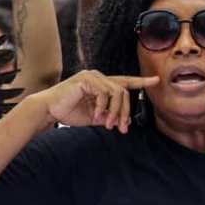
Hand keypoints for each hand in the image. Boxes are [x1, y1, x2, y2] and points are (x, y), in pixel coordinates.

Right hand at [34, 71, 158, 132]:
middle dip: (125, 112)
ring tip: (107, 124)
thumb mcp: (93, 116)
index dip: (141, 81)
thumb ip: (108, 116)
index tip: (156, 80)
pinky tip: (96, 116)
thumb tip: (123, 122)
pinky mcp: (87, 79)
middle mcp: (98, 77)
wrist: (48, 110)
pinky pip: (105, 93)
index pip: (124, 82)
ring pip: (118, 93)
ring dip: (115, 112)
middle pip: (124, 92)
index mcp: (101, 84)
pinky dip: (103, 107)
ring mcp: (93, 76)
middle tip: (122, 128)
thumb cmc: (67, 112)